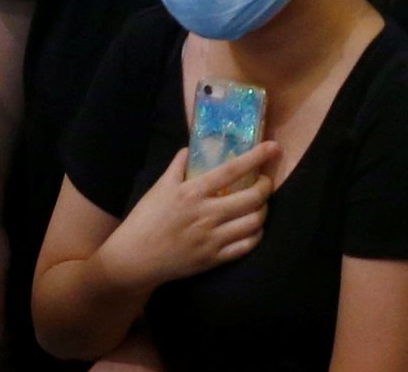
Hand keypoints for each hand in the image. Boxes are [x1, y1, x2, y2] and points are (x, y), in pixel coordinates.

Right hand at [102, 143, 278, 288]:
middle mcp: (206, 214)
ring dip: (263, 210)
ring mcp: (212, 239)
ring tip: (260, 204)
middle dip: (266, 186)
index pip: (232, 170)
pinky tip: (253, 227)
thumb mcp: (159, 187)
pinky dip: (256, 234)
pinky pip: (246, 246)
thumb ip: (178, 165)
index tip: (273, 147)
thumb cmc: (145, 220)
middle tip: (264, 181)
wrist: (133, 259)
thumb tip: (191, 148)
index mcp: (192, 192)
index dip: (256, 157)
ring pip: (254, 223)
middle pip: (252, 198)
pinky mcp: (213, 259)